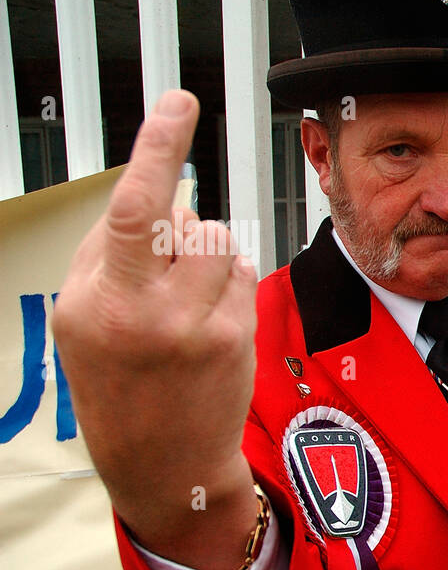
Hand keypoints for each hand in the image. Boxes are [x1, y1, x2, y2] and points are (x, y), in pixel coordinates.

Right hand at [52, 89, 259, 569]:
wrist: (164, 466)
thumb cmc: (120, 385)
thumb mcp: (82, 320)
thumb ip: (111, 253)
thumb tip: (162, 198)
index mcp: (96, 301)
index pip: (132, 209)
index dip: (159, 149)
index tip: (180, 104)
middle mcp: (145, 312)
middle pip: (186, 220)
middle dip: (180, 229)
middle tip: (166, 274)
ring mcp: (197, 327)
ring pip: (221, 242)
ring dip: (206, 255)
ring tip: (185, 302)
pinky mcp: (235, 338)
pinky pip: (241, 273)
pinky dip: (226, 282)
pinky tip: (208, 322)